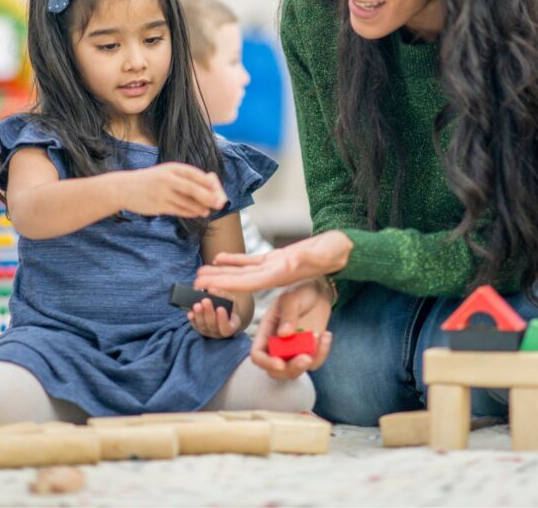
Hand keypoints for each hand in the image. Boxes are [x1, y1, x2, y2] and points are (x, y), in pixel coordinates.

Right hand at [119, 163, 227, 217]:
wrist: (124, 188)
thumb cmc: (149, 180)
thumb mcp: (165, 172)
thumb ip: (183, 177)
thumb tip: (208, 184)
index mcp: (170, 168)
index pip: (193, 174)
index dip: (207, 181)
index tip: (217, 188)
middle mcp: (167, 179)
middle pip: (192, 189)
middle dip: (208, 196)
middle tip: (220, 202)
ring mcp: (162, 193)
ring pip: (186, 202)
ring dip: (200, 207)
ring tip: (208, 211)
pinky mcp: (158, 205)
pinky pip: (178, 210)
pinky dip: (189, 212)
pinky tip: (197, 213)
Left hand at [187, 289, 242, 338]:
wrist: (223, 313)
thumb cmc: (228, 306)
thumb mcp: (230, 300)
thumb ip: (223, 296)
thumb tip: (211, 290)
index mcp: (231, 326)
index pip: (227, 328)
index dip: (223, 319)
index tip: (220, 308)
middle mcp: (219, 332)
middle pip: (212, 325)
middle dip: (209, 312)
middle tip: (206, 301)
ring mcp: (208, 331)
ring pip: (202, 325)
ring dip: (199, 314)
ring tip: (197, 304)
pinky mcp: (199, 328)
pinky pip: (194, 324)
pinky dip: (192, 318)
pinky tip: (190, 312)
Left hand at [194, 230, 352, 292]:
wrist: (344, 250)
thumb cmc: (335, 252)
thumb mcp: (322, 254)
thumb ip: (307, 259)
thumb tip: (290, 262)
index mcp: (281, 276)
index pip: (248, 283)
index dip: (226, 285)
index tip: (208, 286)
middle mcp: (274, 275)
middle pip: (240, 281)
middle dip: (218, 282)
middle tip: (194, 283)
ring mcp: (274, 268)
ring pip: (242, 272)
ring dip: (222, 272)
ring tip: (201, 272)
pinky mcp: (276, 259)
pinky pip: (251, 261)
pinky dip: (235, 260)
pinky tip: (220, 257)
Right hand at [250, 280, 332, 379]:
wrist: (318, 292)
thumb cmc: (300, 291)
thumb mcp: (291, 298)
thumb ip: (288, 314)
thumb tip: (284, 335)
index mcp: (265, 332)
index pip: (257, 355)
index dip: (266, 363)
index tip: (280, 363)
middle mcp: (277, 346)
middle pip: (276, 371)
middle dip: (291, 369)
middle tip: (306, 358)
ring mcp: (293, 351)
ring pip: (296, 371)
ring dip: (309, 361)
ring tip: (320, 337)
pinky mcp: (309, 352)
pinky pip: (314, 363)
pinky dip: (322, 353)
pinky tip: (326, 335)